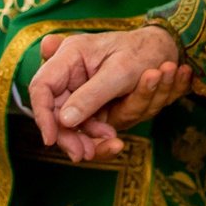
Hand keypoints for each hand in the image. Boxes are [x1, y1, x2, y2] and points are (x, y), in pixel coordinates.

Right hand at [28, 28, 192, 161]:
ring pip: (76, 125)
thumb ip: (91, 94)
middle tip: (85, 154)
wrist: (163, 51)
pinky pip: (94, 128)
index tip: (50, 139)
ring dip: (92, 138)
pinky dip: (105, 138)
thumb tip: (64, 121)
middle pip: (57, 113)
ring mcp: (83, 93)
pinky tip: (117, 145)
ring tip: (113, 145)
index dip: (42, 115)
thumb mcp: (120, 70)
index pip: (42, 87)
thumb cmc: (142, 51)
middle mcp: (72, 75)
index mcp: (70, 57)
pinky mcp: (95, 107)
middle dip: (71, 137)